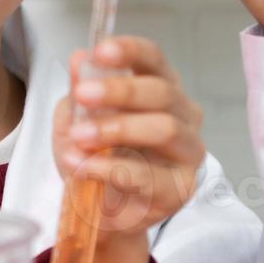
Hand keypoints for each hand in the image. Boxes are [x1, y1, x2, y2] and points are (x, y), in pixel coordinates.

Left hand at [52, 35, 205, 262]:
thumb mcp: (76, 119)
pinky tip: (82, 166)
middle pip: (163, 92)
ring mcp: (187, 154)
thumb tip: (79, 58)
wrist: (96, 211)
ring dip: (117, 128)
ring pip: (165, 129)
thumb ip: (80, 91)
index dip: (130, 51)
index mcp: (160, 89)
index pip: (154, 60)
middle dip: (120, 90)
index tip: (100, 51)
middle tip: (81, 94)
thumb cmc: (94, 155)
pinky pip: (149, 175)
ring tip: (78, 136)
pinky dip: (110, 168)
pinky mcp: (179, 189)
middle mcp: (183, 116)